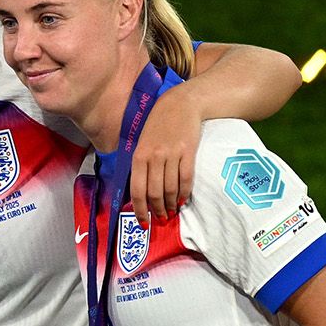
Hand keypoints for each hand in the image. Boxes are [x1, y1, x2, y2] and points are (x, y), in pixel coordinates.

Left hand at [129, 84, 204, 225]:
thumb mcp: (141, 142)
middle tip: (161, 219)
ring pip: (170, 188)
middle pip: (154, 193)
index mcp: (138, 156)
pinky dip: (184, 193)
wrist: (180, 104)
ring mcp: (171, 155)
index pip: (137, 190)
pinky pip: (186, 179)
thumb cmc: (158, 125)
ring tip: (171, 212)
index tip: (143, 222)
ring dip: (171, 204)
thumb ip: (140, 164)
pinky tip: (182, 200)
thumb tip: (139, 191)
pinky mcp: (188, 152)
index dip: (140, 209)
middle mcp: (153, 157)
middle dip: (157, 210)